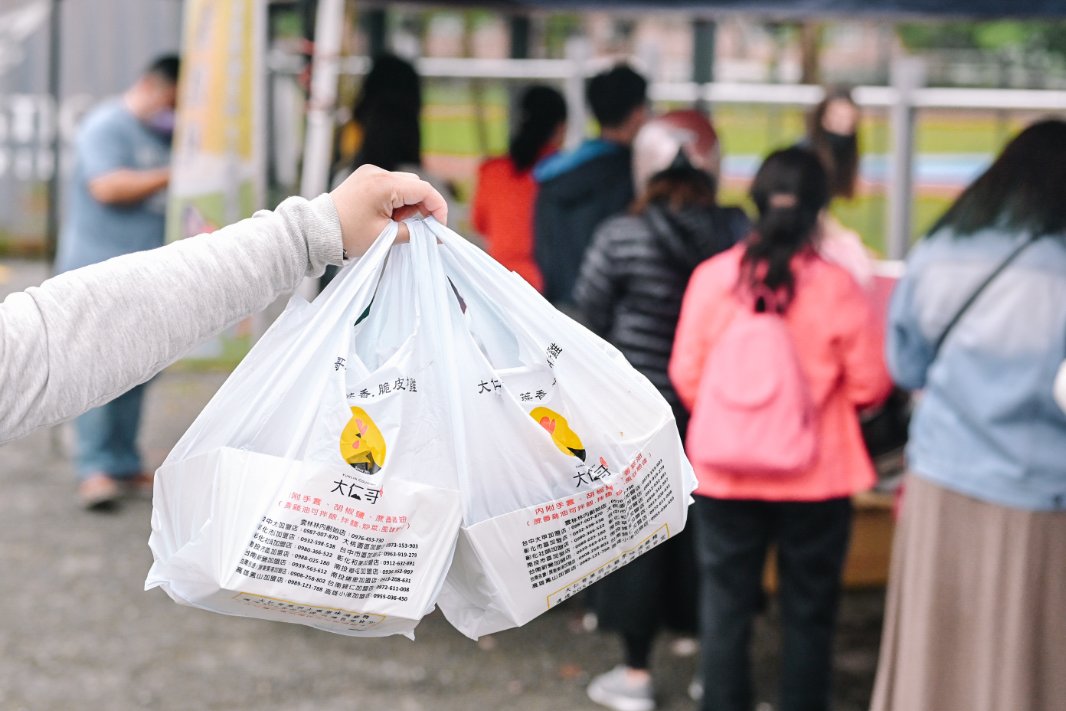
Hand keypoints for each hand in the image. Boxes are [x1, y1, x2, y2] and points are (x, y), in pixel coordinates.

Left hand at [329, 164, 447, 256]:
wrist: (318, 230)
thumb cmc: (348, 235)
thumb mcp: (385, 237)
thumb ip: (414, 233)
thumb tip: (433, 234)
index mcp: (384, 185)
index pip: (424, 190)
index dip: (438, 208)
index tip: (439, 227)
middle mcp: (378, 173)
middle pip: (415, 186)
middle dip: (422, 207)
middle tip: (415, 228)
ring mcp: (370, 172)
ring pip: (404, 185)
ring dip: (408, 204)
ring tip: (394, 223)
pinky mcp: (365, 177)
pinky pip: (391, 185)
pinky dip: (395, 200)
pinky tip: (386, 215)